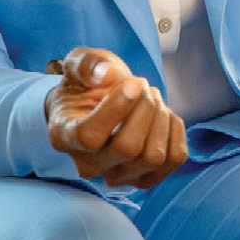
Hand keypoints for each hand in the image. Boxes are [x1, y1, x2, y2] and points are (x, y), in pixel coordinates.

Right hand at [45, 48, 188, 188]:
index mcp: (64, 136)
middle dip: (144, 107)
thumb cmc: (87, 83)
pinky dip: (175, 129)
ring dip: (160, 117)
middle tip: (140, 84)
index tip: (131, 83)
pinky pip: (175, 157)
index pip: (90, 137)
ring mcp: (118, 176)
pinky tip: (161, 113)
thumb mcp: (80, 62)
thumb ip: (87, 62)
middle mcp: (88, 165)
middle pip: (129, 148)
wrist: (97, 104)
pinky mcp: (146, 177)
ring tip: (150, 96)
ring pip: (153, 157)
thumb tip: (104, 74)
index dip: (117, 108)